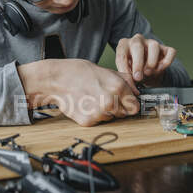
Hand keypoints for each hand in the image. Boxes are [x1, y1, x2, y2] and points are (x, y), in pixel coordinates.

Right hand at [18, 59, 139, 125]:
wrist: (55, 80)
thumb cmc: (78, 72)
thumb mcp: (105, 70)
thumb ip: (125, 81)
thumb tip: (137, 92)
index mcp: (118, 87)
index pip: (135, 106)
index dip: (130, 102)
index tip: (125, 101)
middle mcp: (111, 102)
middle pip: (124, 114)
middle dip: (118, 107)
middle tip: (104, 96)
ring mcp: (99, 113)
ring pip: (111, 118)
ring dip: (106, 111)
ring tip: (92, 98)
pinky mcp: (88, 121)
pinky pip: (98, 121)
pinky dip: (93, 115)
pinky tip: (85, 104)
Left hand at [115, 33, 176, 86]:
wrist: (147, 73)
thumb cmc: (133, 71)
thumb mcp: (127, 74)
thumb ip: (126, 77)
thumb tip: (127, 84)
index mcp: (124, 45)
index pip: (122, 55)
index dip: (124, 69)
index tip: (129, 81)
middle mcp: (137, 40)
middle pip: (137, 46)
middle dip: (137, 63)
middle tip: (138, 77)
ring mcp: (152, 43)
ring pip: (154, 46)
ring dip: (151, 62)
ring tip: (148, 73)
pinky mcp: (165, 48)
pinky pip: (170, 52)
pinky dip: (166, 62)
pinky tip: (160, 69)